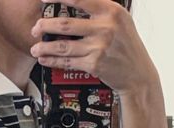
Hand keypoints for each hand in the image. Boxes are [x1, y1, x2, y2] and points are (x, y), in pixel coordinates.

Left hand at [30, 0, 157, 95]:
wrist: (138, 75)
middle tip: (36, 28)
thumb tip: (74, 1)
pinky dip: (54, 61)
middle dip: (45, 26)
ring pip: (64, 45)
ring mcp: (98, 47)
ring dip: (45, 47)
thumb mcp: (120, 20)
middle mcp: (104, 27)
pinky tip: (45, 59)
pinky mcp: (94, 65)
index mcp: (110, 10)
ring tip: (35, 48)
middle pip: (66, 24)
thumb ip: (100, 9)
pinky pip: (68, 62)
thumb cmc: (128, 46)